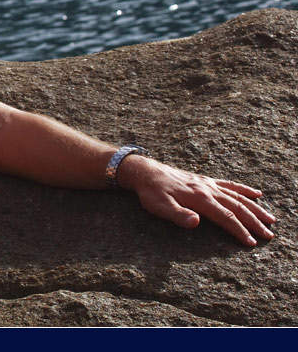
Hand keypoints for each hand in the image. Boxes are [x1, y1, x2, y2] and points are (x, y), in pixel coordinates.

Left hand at [120, 155, 275, 245]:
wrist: (146, 172)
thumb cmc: (151, 193)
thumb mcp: (159, 207)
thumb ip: (178, 215)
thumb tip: (196, 223)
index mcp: (199, 199)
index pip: (226, 217)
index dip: (240, 231)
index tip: (252, 242)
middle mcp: (208, 190)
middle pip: (237, 207)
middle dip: (254, 222)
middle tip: (269, 236)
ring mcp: (208, 184)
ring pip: (238, 196)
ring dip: (255, 208)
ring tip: (271, 219)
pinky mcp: (205, 181)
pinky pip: (230, 185)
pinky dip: (245, 189)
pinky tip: (257, 193)